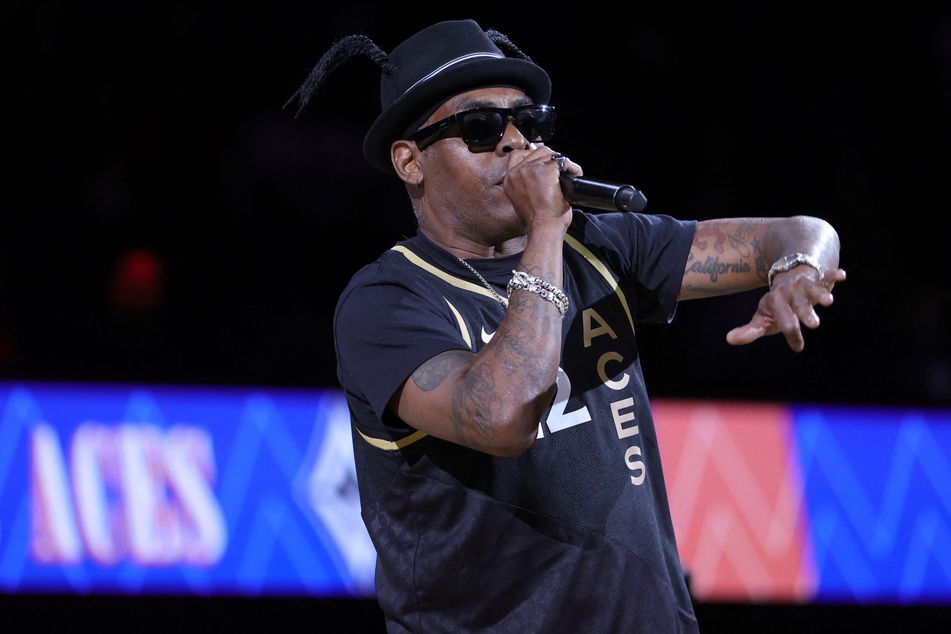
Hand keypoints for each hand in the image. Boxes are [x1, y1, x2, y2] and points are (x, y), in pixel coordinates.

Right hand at [502, 147, 581, 229]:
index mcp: (510, 179)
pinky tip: (574, 175)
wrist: (543, 227)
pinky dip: (572, 167)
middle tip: (559, 171)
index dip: (531, 156)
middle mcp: (517, 172)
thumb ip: (524, 184)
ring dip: (561, 162)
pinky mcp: (546, 170)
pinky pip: (562, 161)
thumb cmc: (537, 219)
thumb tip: (537, 175)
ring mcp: (531, 169)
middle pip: (536, 152)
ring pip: (549, 154)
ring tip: (568, 173)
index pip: (517, 156)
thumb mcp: (521, 200)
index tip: (542, 162)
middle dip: (550, 159)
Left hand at [726, 266, 846, 351]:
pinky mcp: (818, 277)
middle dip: (805, 313)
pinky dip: (833, 275)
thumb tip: (728, 339)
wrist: (787, 274)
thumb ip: (750, 330)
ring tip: (827, 301)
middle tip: (813, 325)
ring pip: (813, 289)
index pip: (785, 322)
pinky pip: (826, 274)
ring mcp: (804, 284)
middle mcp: (790, 293)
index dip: (791, 335)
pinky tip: (842, 275)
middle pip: (798, 305)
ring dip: (820, 294)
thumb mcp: (762, 317)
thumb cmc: (777, 305)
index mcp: (776, 303)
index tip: (798, 348)